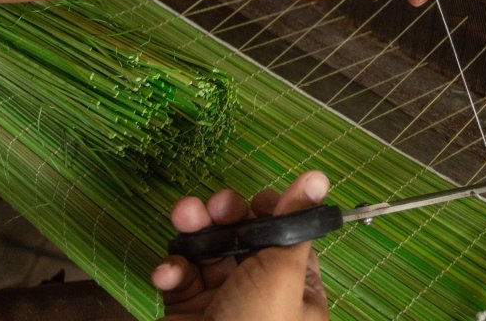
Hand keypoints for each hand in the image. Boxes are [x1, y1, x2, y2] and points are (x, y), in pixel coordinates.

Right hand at [153, 171, 330, 320]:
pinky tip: (168, 273)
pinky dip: (171, 271)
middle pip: (243, 240)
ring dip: (192, 232)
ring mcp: (222, 305)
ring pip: (207, 255)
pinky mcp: (188, 316)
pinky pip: (180, 282)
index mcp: (296, 289)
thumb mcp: (282, 272)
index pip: (287, 237)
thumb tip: (317, 178)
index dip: (271, 212)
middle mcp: (261, 296)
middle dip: (224, 216)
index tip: (256, 198)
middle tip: (213, 204)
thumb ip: (295, 222)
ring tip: (183, 217)